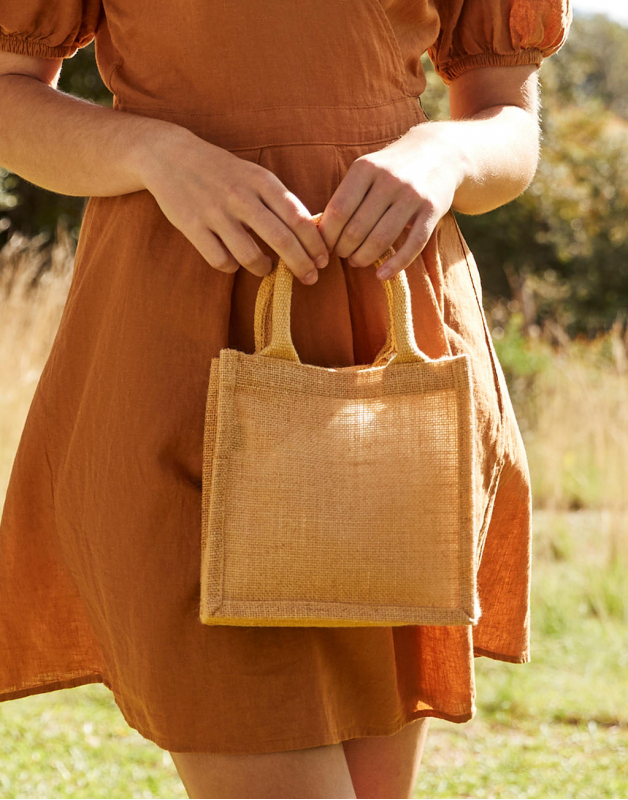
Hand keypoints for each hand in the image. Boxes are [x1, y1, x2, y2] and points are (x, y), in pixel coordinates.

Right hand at [138, 127, 328, 284]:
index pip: (298, 218)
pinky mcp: (193, 227)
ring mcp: (215, 213)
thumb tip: (310, 234)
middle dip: (301, 264)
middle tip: (311, 278)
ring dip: (265, 269)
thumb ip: (280, 201)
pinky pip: (221, 260)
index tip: (324, 260)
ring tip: (268, 268)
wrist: (170, 156)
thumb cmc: (222, 170)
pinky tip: (236, 262)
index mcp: (261, 181)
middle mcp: (240, 196)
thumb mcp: (255, 175)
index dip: (315, 244)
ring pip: (251, 256)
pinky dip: (233, 267)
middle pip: (281, 240)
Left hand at [317, 123, 464, 279]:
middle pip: (357, 229)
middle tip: (343, 254)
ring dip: (364, 258)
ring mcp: (412, 195)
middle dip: (344, 249)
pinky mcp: (432, 210)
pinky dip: (395, 265)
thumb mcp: (366, 170)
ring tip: (357, 261)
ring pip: (381, 239)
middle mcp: (389, 180)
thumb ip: (345, 196)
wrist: (439, 152)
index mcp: (365, 168)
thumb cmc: (391, 169)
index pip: (338, 211)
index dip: (327, 236)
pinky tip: (381, 275)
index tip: (325, 246)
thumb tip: (317, 231)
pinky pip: (412, 245)